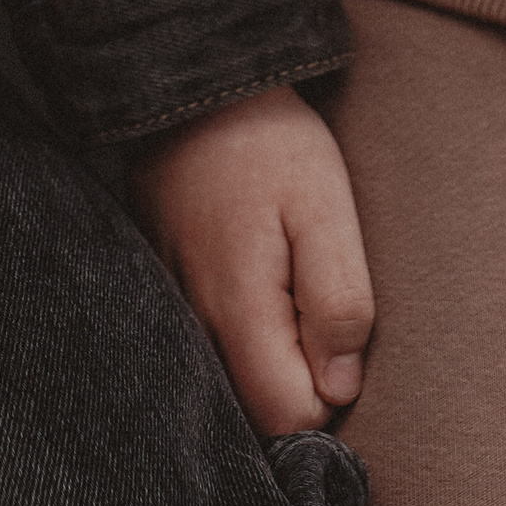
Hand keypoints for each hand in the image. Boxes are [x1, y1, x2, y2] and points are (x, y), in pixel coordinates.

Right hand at [124, 79, 372, 438]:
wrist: (195, 88)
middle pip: (255, 411)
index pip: (288, 418)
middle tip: (313, 302)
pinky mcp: (164, 288)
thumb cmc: (270, 144)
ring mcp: (172, 307)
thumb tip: (341, 388)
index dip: (328, 393)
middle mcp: (194, 323)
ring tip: (283, 281)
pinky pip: (206, 346)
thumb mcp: (326, 209)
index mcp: (238, 309)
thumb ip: (339, 303)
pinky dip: (238, 331)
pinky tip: (251, 276)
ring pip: (230, 380)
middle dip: (296, 380)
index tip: (337, 331)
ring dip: (267, 354)